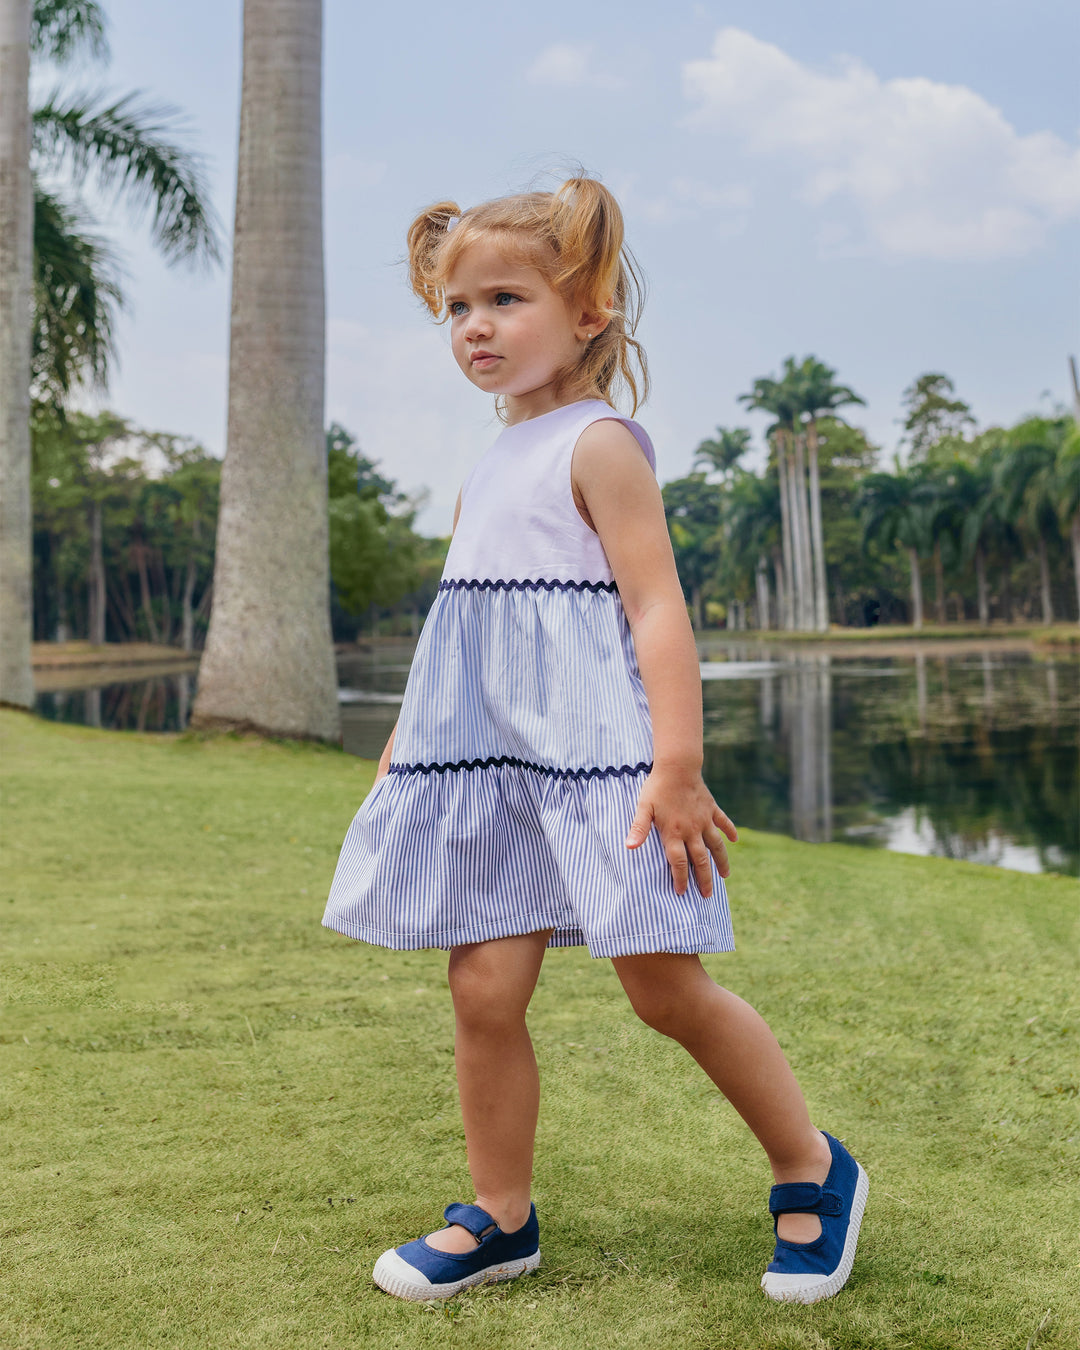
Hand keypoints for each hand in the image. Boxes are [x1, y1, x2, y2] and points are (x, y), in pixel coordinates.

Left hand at [625, 766, 737, 895]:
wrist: (678, 767)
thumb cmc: (657, 788)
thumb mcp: (644, 808)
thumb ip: (638, 828)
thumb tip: (629, 847)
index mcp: (674, 832)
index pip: (678, 862)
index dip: (680, 879)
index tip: (682, 893)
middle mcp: (692, 830)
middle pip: (700, 860)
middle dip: (704, 879)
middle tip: (707, 895)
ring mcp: (704, 820)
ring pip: (716, 846)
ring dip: (721, 861)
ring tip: (725, 876)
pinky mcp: (712, 809)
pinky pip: (723, 822)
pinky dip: (730, 831)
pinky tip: (735, 840)